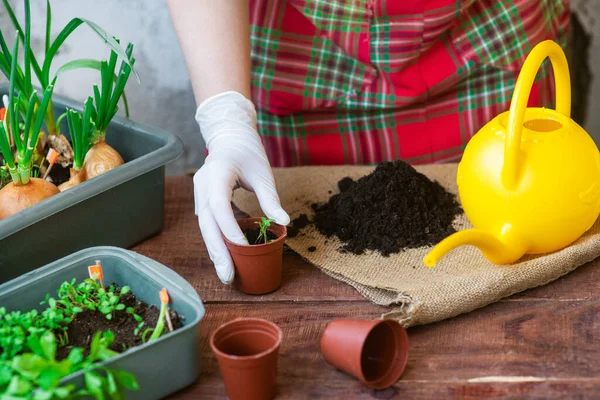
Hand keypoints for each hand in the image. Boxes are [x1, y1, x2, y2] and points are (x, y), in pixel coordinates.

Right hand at [194, 91, 289, 283]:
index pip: (219, 205)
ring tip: (226, 273)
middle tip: (228, 275)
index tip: (241, 247)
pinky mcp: (203, 201)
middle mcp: (203, 185)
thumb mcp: (263, 173)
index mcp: (217, 173)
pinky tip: (225, 258)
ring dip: (215, 250)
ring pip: (205, 227)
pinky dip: (216, 241)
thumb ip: (271, 199)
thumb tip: (285, 223)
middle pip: (207, 223)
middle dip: (217, 250)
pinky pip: (208, 225)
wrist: (230, 137)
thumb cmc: (248, 153)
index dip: (228, 227)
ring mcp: (200, 194)